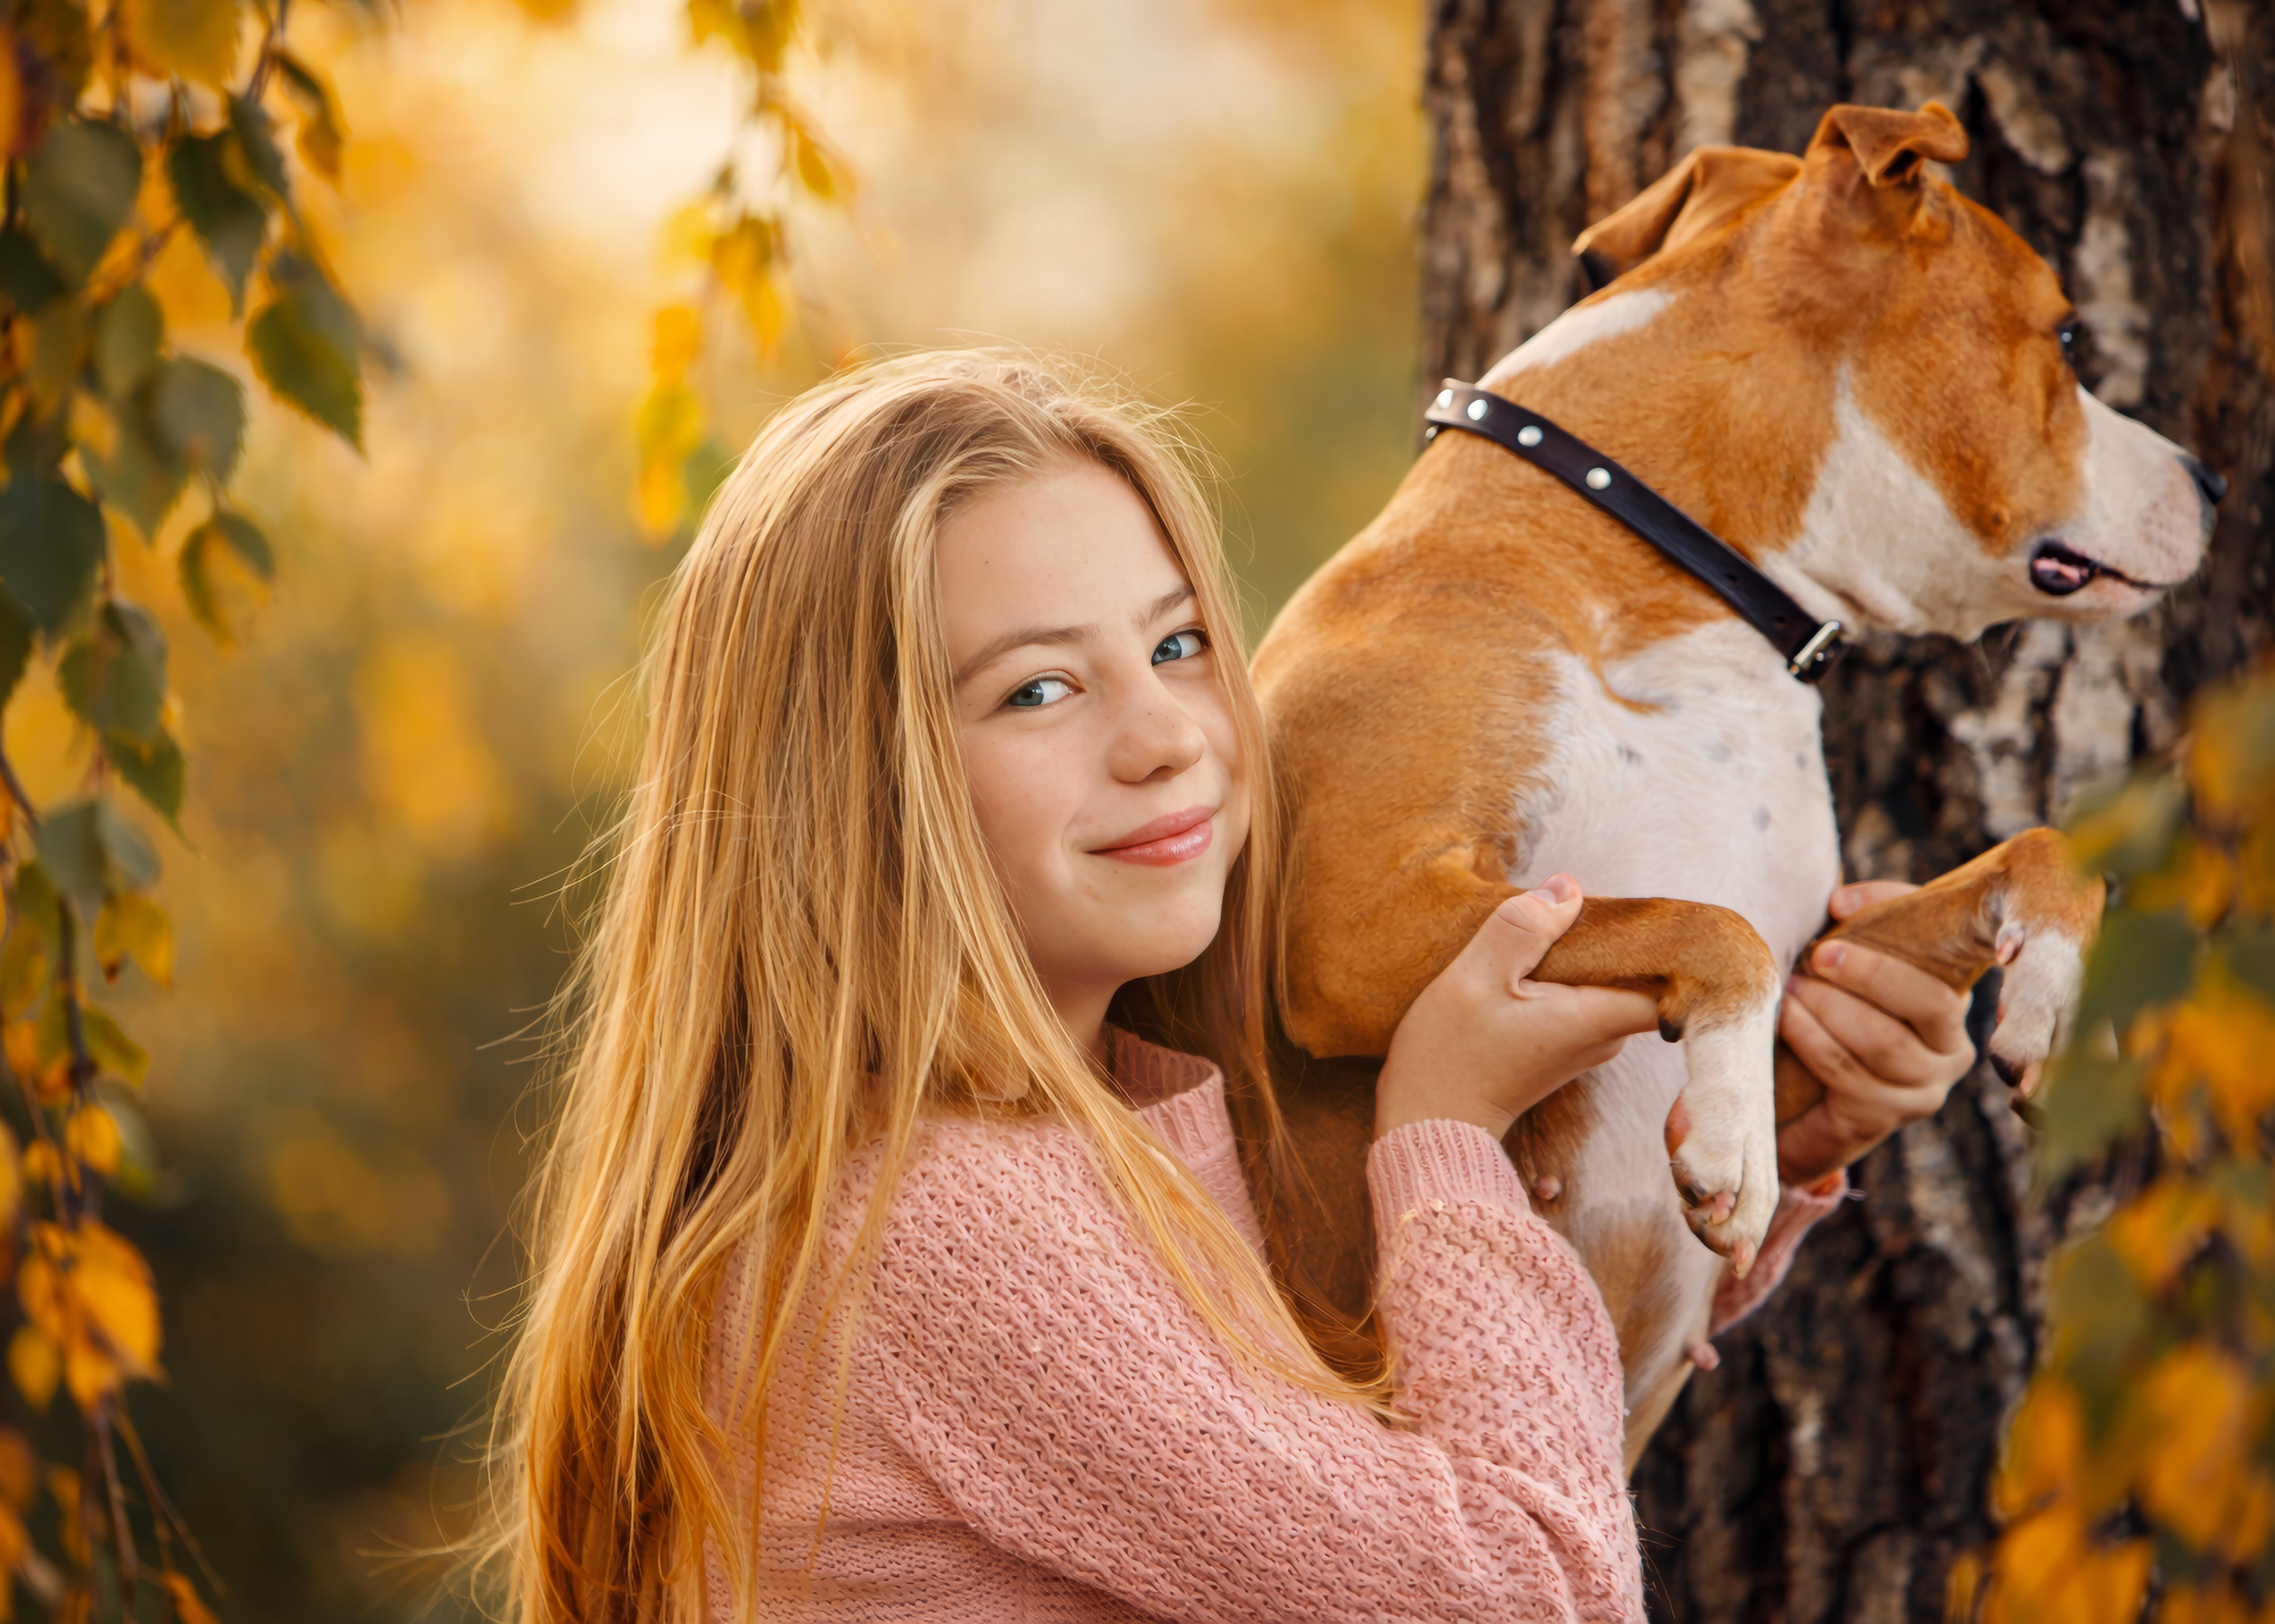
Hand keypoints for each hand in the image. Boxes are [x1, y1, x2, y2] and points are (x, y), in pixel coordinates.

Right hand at [1376, 875, 1661, 1141]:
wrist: (1430, 1121)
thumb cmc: (1450, 1056)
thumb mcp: (1476, 977)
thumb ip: (1523, 927)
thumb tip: (1567, 888)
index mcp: (1596, 1018)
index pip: (1672, 979)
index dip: (1666, 940)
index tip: (1641, 909)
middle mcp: (1606, 1034)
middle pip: (1638, 968)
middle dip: (1610, 930)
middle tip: (1565, 906)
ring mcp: (1589, 1041)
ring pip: (1608, 977)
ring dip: (1581, 948)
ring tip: (1540, 928)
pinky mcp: (1567, 1042)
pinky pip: (1585, 991)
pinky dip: (1565, 968)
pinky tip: (1530, 957)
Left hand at [1774, 880, 1976, 1186]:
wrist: (1801, 1103)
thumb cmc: (1834, 1015)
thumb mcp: (1851, 966)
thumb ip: (1860, 922)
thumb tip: (1840, 901)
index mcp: (1953, 1005)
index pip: (1950, 964)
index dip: (1907, 935)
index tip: (1840, 914)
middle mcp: (1952, 1052)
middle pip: (1929, 1005)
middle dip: (1869, 974)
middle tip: (1816, 954)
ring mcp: (1923, 1092)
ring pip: (1886, 1043)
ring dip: (1831, 1008)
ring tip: (1791, 986)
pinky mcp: (1883, 1118)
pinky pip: (1849, 1076)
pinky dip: (1812, 1041)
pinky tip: (1786, 1019)